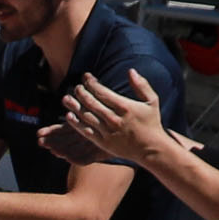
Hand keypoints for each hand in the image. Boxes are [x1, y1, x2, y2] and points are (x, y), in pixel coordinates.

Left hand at [53, 66, 171, 169]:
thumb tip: (131, 70)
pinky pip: (86, 131)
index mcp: (125, 107)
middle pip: (91, 102)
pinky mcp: (103, 143)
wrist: (151, 149)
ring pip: (86, 116)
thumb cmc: (152, 123)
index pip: (102, 91)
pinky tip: (69, 116)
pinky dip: (76, 123)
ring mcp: (108, 131)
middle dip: (81, 92)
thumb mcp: (152, 101)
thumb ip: (142, 85)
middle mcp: (114, 119)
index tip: (86, 77)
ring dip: (74, 106)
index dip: (91, 83)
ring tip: (66, 98)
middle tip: (76, 87)